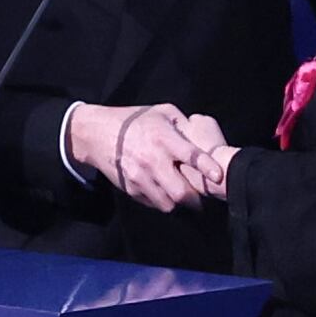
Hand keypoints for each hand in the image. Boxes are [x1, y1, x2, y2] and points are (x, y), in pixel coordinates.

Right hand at [104, 106, 234, 210]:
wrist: (96, 133)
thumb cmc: (134, 120)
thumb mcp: (161, 112)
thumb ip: (183, 123)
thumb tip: (201, 134)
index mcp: (163, 138)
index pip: (191, 156)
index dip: (207, 167)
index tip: (219, 175)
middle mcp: (152, 160)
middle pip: (180, 192)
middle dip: (196, 199)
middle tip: (202, 198)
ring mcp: (139, 177)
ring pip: (168, 204)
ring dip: (179, 203)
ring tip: (183, 196)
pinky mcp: (130, 188)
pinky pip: (153, 203)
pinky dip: (162, 201)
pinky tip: (165, 192)